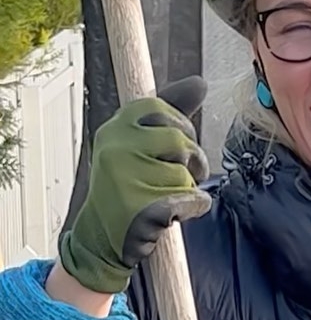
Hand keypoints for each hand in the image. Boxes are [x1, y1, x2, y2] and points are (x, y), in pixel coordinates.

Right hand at [59, 77, 211, 293]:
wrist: (101, 237)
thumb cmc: (127, 186)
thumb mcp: (139, 144)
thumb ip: (169, 113)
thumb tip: (200, 82)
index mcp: (114, 129)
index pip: (160, 108)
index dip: (180, 126)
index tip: (176, 146)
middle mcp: (115, 149)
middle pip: (179, 140)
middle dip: (192, 159)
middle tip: (185, 175)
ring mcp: (126, 179)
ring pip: (185, 174)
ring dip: (189, 189)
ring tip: (170, 197)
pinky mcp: (141, 209)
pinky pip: (189, 199)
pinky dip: (194, 207)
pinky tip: (177, 214)